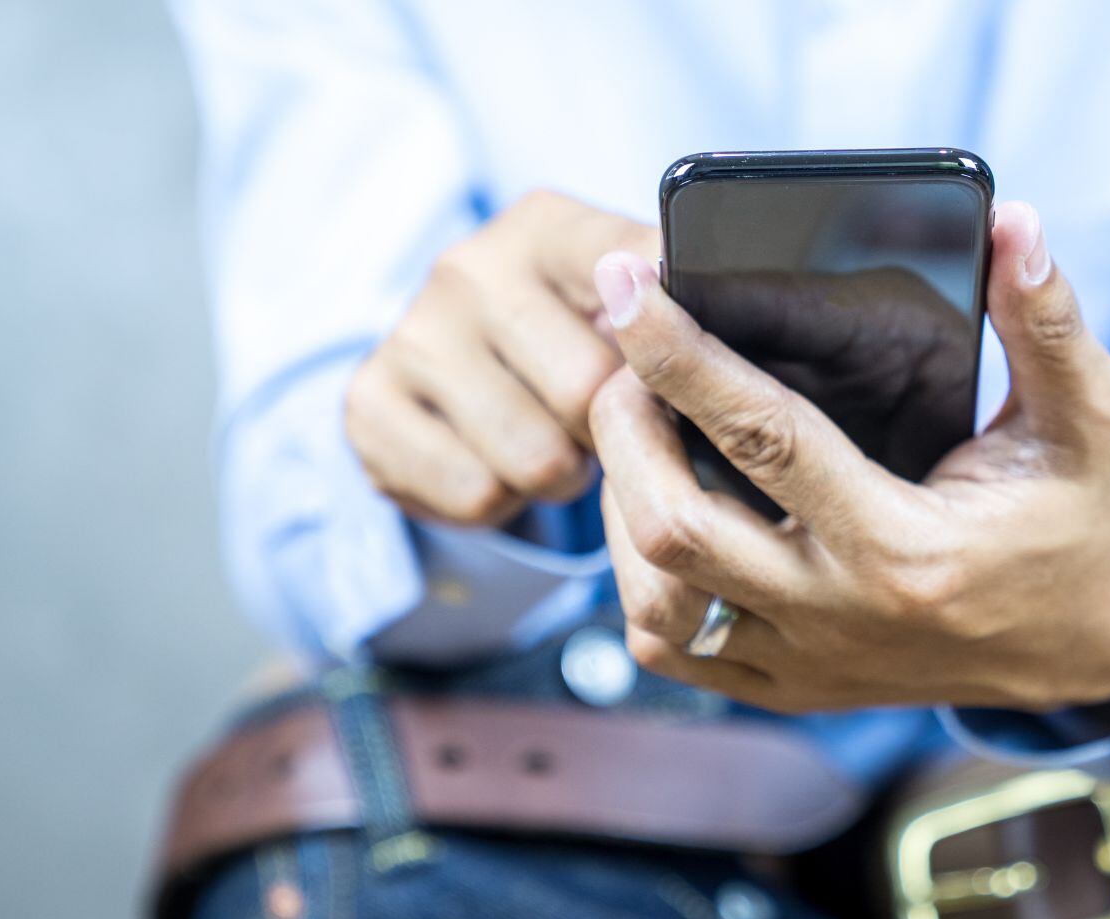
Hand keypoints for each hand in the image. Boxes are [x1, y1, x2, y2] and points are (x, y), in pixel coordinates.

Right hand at [345, 190, 658, 524]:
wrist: (453, 381)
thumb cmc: (573, 343)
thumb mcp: (626, 305)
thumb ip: (677, 304)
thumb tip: (742, 315)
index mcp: (546, 226)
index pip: (633, 274)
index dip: (668, 341)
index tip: (682, 374)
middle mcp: (467, 267)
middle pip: (587, 392)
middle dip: (614, 431)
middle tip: (607, 425)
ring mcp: (411, 335)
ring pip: (536, 458)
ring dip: (561, 475)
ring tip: (555, 444)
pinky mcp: (367, 406)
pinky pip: (476, 494)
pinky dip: (500, 502)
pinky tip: (496, 463)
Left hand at [586, 201, 1109, 712]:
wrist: (1087, 646)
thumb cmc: (1078, 520)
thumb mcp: (1087, 420)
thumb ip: (1050, 324)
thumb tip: (1015, 224)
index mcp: (906, 548)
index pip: (764, 437)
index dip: (682, 355)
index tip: (627, 284)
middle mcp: (840, 618)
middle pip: (674, 527)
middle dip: (623, 428)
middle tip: (624, 360)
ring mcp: (805, 666)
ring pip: (653, 602)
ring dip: (621, 506)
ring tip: (637, 431)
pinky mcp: (786, 690)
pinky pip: (669, 652)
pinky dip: (639, 579)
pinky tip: (658, 512)